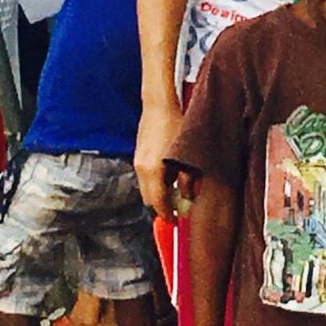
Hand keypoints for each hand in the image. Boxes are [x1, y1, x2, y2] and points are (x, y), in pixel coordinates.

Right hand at [134, 98, 184, 216]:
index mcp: (153, 171)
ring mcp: (138, 161)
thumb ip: (187, 178)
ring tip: (176, 189)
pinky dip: (155, 181)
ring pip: (146, 187)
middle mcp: (142, 168)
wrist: (158, 104)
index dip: (167, 214)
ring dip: (158, 193)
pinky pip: (145, 176)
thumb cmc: (175, 124)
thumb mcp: (186, 154)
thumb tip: (187, 195)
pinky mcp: (138, 154)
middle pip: (148, 199)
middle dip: (161, 207)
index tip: (174, 222)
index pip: (158, 202)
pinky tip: (168, 173)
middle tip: (176, 209)